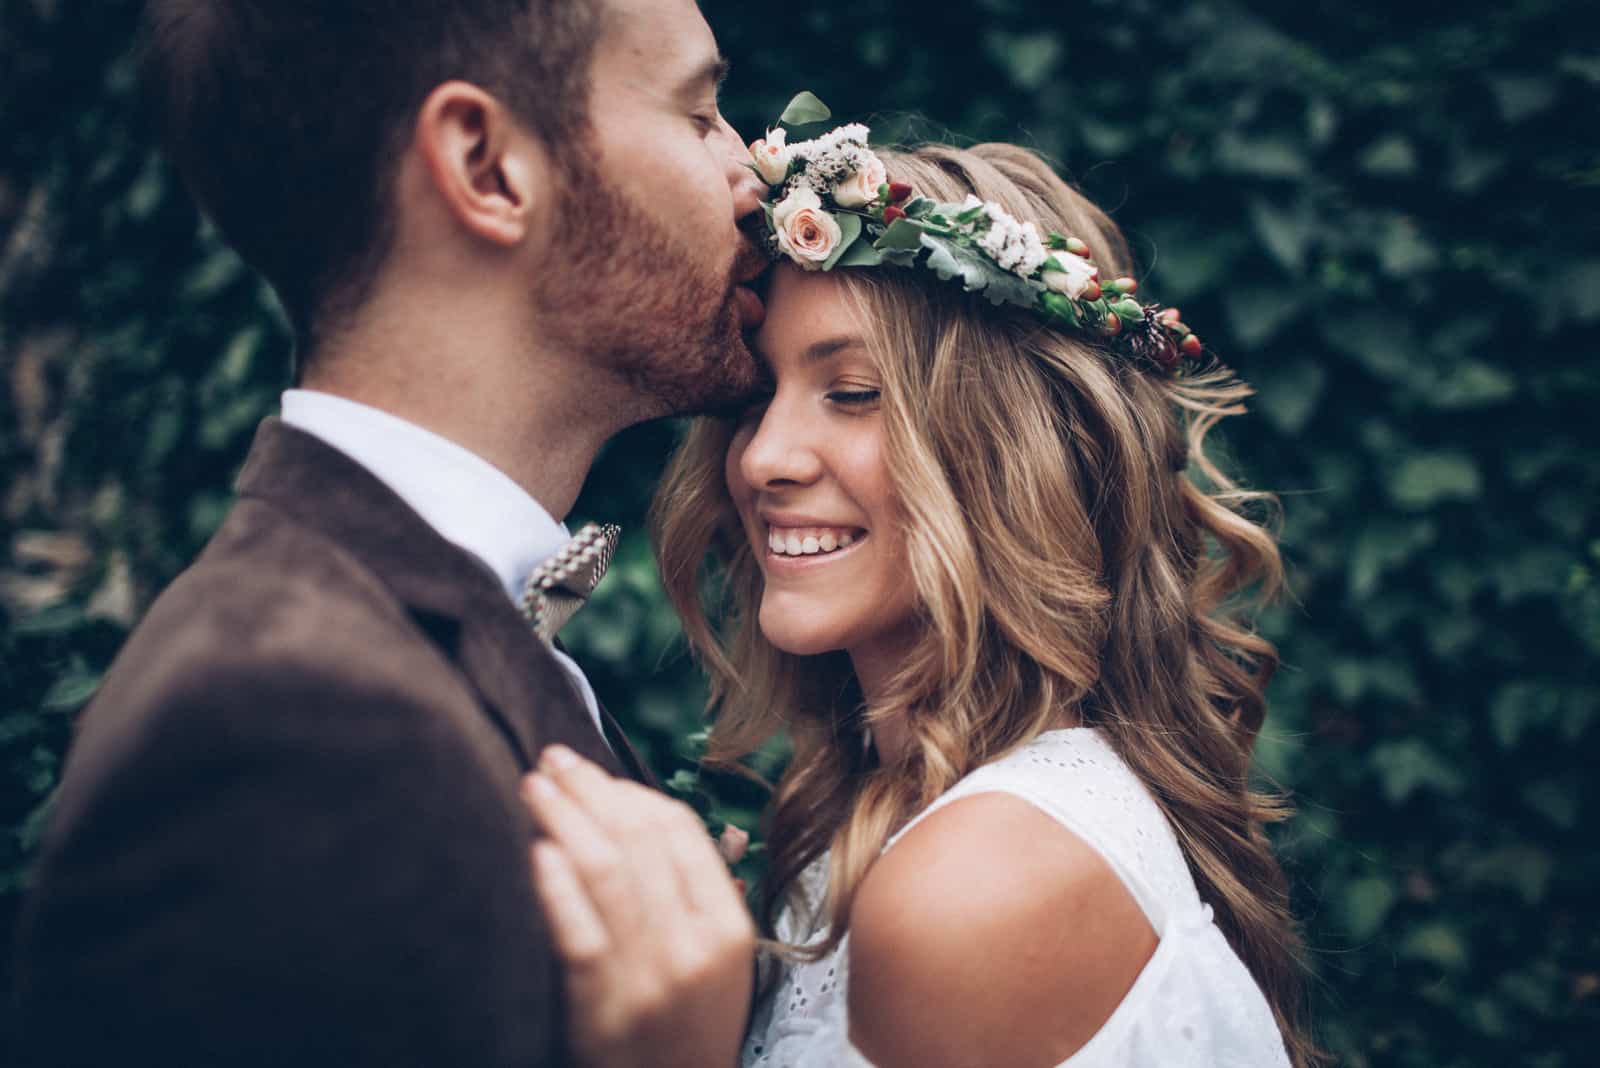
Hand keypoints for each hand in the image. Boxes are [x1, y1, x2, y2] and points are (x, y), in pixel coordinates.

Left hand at [523, 745, 754, 1067]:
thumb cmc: (687, 1029)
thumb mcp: (718, 963)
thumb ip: (699, 893)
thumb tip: (660, 818)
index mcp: (727, 927)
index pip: (679, 832)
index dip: (630, 791)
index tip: (592, 772)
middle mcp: (693, 946)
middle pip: (638, 841)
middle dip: (591, 790)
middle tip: (552, 759)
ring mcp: (650, 977)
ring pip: (606, 873)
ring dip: (564, 818)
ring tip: (533, 787)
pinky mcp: (604, 1007)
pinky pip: (578, 932)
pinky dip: (556, 885)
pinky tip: (536, 850)